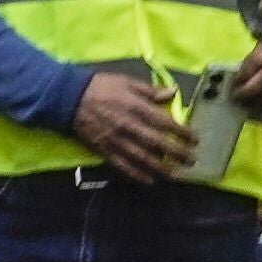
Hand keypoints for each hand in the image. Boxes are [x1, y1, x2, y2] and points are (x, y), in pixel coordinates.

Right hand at [71, 69, 195, 182]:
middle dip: (177, 153)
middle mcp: (129, 126)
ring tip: (175, 174)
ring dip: (161, 168)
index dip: (182, 132)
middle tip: (191, 159)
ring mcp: (116, 140)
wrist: (67, 97)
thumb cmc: (99, 87)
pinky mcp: (104, 149)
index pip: (165, 123)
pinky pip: (122, 165)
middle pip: (158, 143)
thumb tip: (172, 93)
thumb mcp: (126, 81)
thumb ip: (150, 90)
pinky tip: (149, 180)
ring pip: (143, 158)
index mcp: (136, 107)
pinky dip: (136, 174)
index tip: (194, 139)